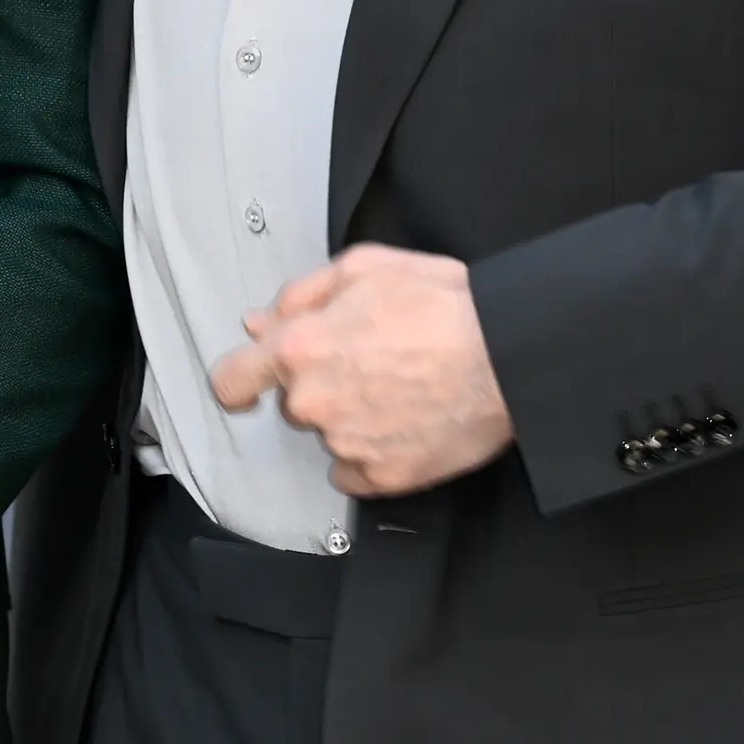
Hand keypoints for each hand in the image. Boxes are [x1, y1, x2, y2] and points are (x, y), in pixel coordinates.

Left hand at [209, 244, 515, 498]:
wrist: (510, 356)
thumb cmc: (445, 305)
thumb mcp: (365, 267)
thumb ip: (302, 294)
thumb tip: (262, 322)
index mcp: (301, 348)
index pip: (233, 378)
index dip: (239, 379)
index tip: (247, 385)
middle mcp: (314, 403)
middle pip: (294, 403)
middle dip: (320, 384)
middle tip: (371, 361)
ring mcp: (347, 445)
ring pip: (329, 435)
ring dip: (352, 417)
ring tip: (402, 387)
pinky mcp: (383, 477)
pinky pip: (356, 470)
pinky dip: (374, 452)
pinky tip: (406, 423)